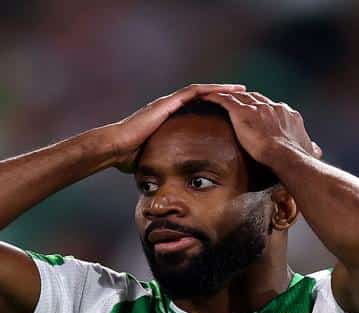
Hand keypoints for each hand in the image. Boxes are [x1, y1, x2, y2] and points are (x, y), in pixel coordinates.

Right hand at [103, 83, 247, 172]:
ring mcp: (167, 103)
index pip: (196, 108)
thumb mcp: (153, 156)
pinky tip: (225, 92)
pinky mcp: (166, 104)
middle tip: (243, 95)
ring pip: (201, 91)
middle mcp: (168, 106)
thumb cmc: (128, 156)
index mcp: (167, 117)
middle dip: (223, 95)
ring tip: (240, 90)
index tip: (231, 110)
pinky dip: (210, 91)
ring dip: (221, 90)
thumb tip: (169, 177)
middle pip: (202, 96)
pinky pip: (193, 93)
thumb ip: (163, 159)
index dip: (214, 107)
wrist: (115, 148)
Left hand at [199, 91, 321, 167]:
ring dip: (228, 96)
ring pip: (239, 97)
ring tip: (217, 97)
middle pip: (256, 98)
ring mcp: (258, 108)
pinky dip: (215, 98)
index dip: (263, 108)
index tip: (257, 111)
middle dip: (245, 99)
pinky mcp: (242, 113)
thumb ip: (311, 147)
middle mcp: (274, 107)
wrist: (287, 157)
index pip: (272, 106)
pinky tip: (205, 98)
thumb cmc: (297, 159)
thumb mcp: (307, 150)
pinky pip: (225, 101)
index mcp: (288, 114)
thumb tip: (317, 149)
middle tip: (235, 102)